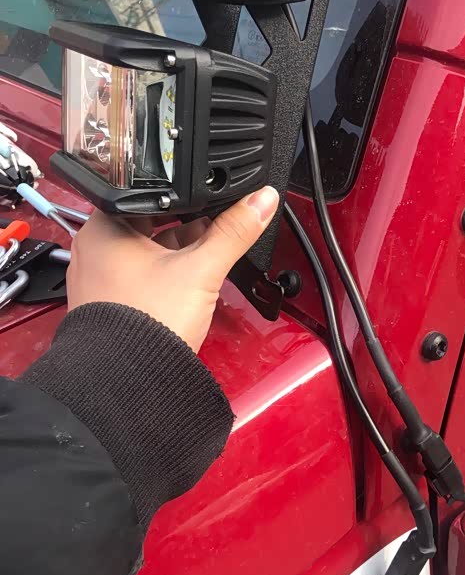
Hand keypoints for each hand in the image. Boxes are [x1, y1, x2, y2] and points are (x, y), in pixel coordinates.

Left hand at [67, 187, 278, 352]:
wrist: (130, 381)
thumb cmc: (147, 324)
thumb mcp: (201, 269)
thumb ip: (233, 231)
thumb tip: (261, 200)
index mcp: (103, 228)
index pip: (148, 193)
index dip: (184, 194)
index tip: (209, 195)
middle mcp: (95, 249)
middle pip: (151, 221)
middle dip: (187, 224)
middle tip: (215, 226)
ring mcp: (101, 277)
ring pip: (148, 248)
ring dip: (180, 250)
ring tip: (207, 256)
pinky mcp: (112, 301)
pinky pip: (143, 274)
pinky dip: (167, 273)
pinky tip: (190, 282)